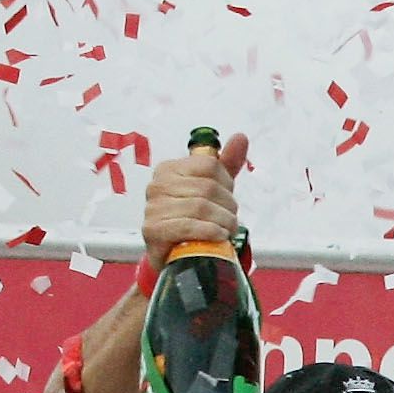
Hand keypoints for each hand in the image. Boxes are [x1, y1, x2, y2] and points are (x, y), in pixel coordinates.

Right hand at [144, 131, 246, 269]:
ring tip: (226, 231)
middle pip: (208, 188)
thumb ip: (225, 165)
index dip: (227, 183)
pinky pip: (187, 226)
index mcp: (169, 169)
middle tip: (231, 221)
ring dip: (223, 222)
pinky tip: (217, 237)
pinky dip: (208, 232)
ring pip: (200, 207)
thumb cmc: (193, 220)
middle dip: (228, 207)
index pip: (209, 165)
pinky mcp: (152, 231)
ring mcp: (152, 208)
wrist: (175, 256)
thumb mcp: (211, 191)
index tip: (228, 199)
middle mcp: (157, 185)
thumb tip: (241, 136)